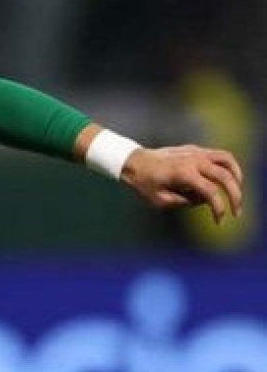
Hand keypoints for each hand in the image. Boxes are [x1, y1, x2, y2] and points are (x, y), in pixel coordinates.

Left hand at [123, 145, 243, 222]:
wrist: (133, 162)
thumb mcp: (159, 201)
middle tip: (236, 212)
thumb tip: (204, 200)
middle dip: (235, 195)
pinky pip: (218, 154)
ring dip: (237, 175)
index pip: (210, 192)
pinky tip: (227, 178)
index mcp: (183, 173)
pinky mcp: (195, 149)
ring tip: (237, 190)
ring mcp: (195, 152)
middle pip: (224, 176)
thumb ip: (183, 202)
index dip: (218, 208)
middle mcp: (193, 160)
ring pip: (227, 159)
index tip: (219, 221)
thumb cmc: (143, 183)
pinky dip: (228, 166)